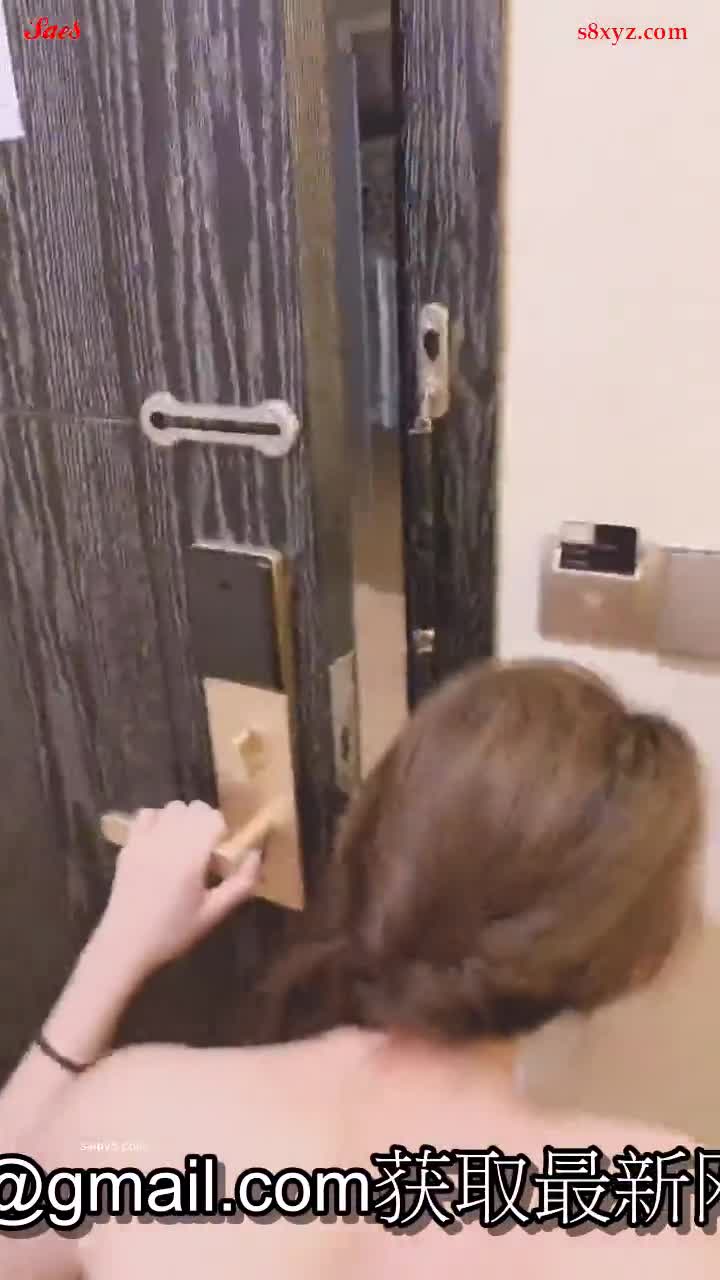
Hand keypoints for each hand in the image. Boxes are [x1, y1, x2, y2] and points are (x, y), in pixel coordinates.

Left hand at [97, 801, 260, 978]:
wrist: (125, 945)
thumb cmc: (173, 932)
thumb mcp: (213, 914)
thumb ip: (241, 883)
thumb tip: (256, 855)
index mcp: (190, 856)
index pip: (213, 818)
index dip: (223, 831)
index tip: (221, 853)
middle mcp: (167, 840)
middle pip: (194, 808)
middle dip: (205, 823)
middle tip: (206, 850)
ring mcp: (144, 840)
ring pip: (172, 807)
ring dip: (183, 819)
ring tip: (184, 845)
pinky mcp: (128, 845)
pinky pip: (147, 815)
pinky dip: (158, 821)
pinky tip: (161, 843)